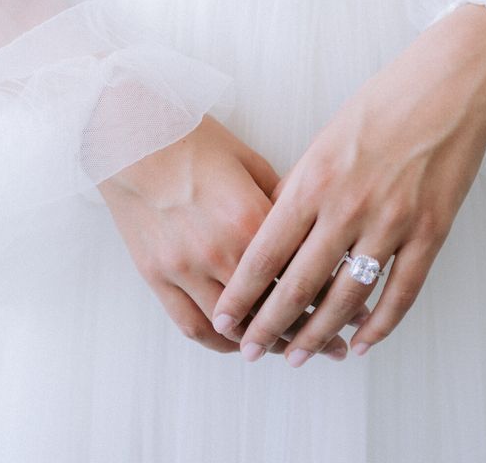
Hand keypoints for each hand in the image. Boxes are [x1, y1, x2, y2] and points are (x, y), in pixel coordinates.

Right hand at [96, 113, 367, 356]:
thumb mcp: (249, 162)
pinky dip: (219, 341)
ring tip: (290, 349)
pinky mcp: (156, 276)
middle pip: (273, 308)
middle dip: (309, 330)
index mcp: (250, 219)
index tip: (353, 308)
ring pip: (234, 327)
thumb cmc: (193, 139)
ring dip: (265, 342)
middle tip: (333, 344)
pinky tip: (238, 343)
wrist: (132, 136)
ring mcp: (185, 268)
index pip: (301, 271)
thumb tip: (306, 228)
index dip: (331, 295)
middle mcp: (220, 251)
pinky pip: (192, 325)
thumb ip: (279, 200)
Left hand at [211, 3, 485, 365]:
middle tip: (251, 352)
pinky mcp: (431, 232)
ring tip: (298, 356)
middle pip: (298, 285)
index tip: (225, 319)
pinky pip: (400, 294)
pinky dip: (380, 326)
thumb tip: (277, 236)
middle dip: (268, 326)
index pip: (265, 252)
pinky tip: (362, 344)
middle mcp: (347, 207)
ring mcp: (392, 223)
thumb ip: (301, 189)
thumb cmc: (382, 103)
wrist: (449, 85)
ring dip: (319, 334)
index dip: (242, 294)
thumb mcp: (326, 139)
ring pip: (346, 300)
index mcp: (314, 180)